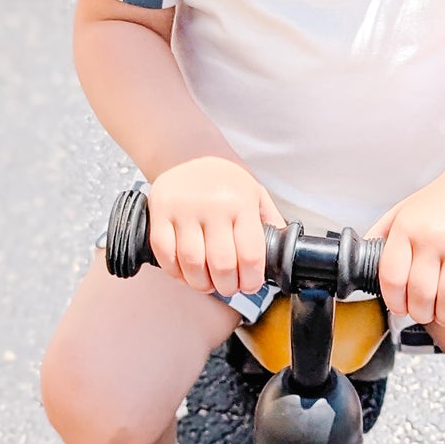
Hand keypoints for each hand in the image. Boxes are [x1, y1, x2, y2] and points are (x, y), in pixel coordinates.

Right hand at [147, 156, 285, 299]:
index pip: (250, 255)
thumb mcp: (256, 195)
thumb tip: (284, 253)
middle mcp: (213, 205)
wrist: (190, 155)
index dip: (251, 280)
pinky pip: (164, 253)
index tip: (250, 286)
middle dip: (228, 287)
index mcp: (241, 203)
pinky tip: (184, 272)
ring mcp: (184, 209)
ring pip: (192, 263)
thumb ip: (270, 223)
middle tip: (229, 288)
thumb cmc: (226, 182)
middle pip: (221, 265)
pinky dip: (174, 271)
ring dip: (201, 284)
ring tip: (207, 284)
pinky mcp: (160, 212)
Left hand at [364, 175, 444, 327]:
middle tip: (423, 314)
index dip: (393, 302)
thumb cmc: (441, 202)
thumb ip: (381, 235)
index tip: (398, 308)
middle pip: (421, 293)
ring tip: (444, 315)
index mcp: (407, 227)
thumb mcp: (403, 211)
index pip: (392, 277)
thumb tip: (358, 260)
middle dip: (420, 313)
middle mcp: (433, 236)